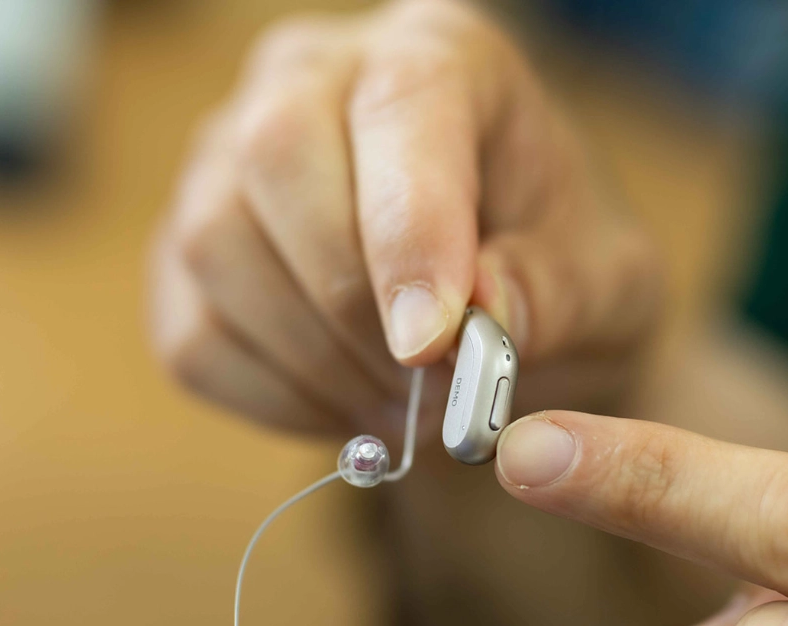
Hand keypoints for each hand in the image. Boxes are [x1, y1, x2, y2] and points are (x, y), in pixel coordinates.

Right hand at [149, 0, 659, 439]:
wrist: (490, 304)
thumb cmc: (552, 270)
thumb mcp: (603, 285)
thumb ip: (554, 292)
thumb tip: (476, 318)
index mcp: (439, 55)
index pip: (399, 108)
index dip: (408, 230)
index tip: (433, 346)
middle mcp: (314, 78)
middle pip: (275, 157)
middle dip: (352, 306)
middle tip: (425, 393)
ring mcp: (229, 158)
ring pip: (215, 248)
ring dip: (315, 363)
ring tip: (399, 408)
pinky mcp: (184, 249)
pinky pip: (195, 336)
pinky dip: (275, 398)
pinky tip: (344, 403)